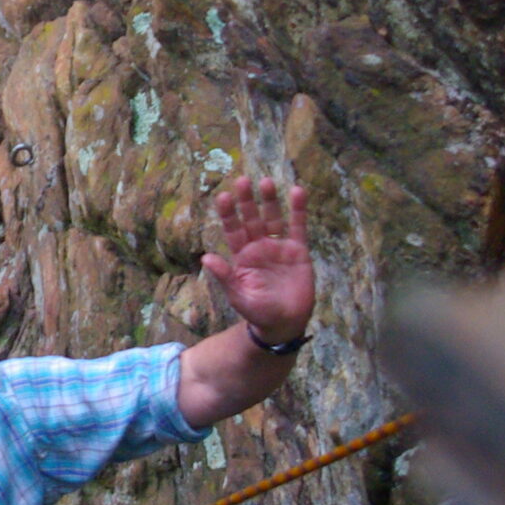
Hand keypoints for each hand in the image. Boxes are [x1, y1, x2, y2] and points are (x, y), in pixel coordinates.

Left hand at [205, 176, 315, 344]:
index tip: (223, 196)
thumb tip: (205, 257)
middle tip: (242, 180)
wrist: (284, 324)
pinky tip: (298, 192)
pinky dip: (298, 210)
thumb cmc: (257, 312)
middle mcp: (259, 247)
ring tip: (266, 181)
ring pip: (273, 218)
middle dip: (246, 201)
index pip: (233, 230)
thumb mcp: (238, 296)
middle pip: (251, 219)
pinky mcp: (298, 251)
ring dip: (270, 201)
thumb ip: (225, 277)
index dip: (228, 214)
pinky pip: (298, 227)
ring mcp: (279, 247)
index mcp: (241, 256)